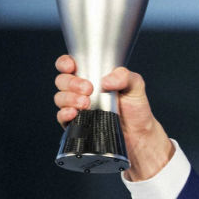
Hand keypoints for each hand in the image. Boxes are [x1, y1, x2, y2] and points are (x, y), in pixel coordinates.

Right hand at [54, 55, 174, 180]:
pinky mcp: (76, 124)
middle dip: (71, 83)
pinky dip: (64, 114)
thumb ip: (125, 76)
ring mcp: (77, 107)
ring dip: (69, 99)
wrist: (139, 134)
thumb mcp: (135, 86)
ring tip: (86, 103)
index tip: (71, 67)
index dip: (65, 63)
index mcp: (92, 77)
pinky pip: (61, 118)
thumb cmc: (136, 108)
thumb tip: (106, 80)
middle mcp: (81, 91)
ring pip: (60, 98)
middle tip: (88, 89)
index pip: (70, 65)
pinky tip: (74, 114)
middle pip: (62, 81)